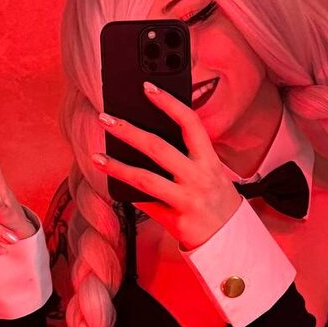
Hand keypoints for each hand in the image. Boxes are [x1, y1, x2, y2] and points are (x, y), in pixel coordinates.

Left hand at [92, 82, 241, 250]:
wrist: (230, 239)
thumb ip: (186, 156)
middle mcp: (199, 177)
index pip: (190, 123)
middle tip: (105, 118)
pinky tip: (112, 186)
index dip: (169, 103)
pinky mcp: (177, 221)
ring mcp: (188, 199)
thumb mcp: (210, 172)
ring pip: (145, 179)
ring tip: (97, 156)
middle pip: (159, 148)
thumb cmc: (215, 199)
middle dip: (129, 131)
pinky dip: (128, 196)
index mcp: (208, 159)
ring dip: (117, 167)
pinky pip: (146, 205)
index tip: (147, 87)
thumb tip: (145, 140)